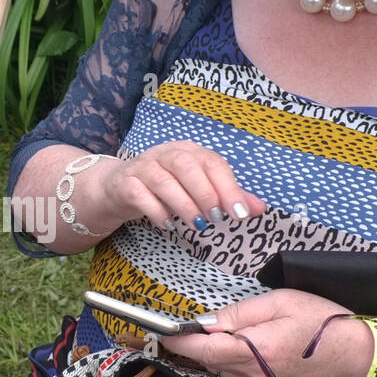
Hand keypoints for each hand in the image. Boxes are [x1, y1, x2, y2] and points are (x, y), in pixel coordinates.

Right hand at [95, 141, 266, 230]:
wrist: (117, 189)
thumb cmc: (164, 189)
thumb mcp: (196, 190)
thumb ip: (226, 197)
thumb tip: (258, 209)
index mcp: (188, 151)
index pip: (212, 162)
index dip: (228, 186)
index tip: (239, 213)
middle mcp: (165, 154)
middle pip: (187, 165)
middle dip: (205, 193)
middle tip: (216, 219)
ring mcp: (142, 167)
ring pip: (163, 180)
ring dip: (183, 205)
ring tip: (196, 225)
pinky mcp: (124, 184)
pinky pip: (139, 194)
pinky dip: (156, 211)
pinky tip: (168, 225)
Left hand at [161, 290, 372, 376]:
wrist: (353, 353)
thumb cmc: (320, 320)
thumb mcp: (279, 302)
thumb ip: (239, 314)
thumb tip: (207, 323)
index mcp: (257, 351)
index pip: (206, 351)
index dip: (180, 343)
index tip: (162, 333)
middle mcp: (254, 374)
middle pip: (209, 361)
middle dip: (194, 344)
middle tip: (187, 326)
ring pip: (219, 368)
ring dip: (211, 351)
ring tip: (217, 332)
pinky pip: (233, 373)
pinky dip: (226, 359)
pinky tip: (235, 343)